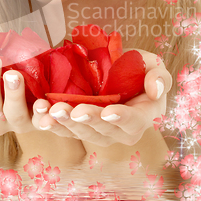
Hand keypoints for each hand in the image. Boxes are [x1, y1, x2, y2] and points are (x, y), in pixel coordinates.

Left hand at [32, 49, 171, 146]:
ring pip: (81, 133)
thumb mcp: (153, 66)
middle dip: (85, 120)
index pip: (133, 121)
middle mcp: (120, 131)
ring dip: (64, 124)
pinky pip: (66, 130)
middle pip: (103, 130)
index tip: (109, 111)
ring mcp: (99, 132)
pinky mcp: (80, 128)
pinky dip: (53, 124)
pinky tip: (41, 116)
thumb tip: (155, 89)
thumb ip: (160, 76)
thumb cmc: (140, 71)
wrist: (119, 75)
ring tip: (49, 111)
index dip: (122, 117)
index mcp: (142, 117)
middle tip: (68, 109)